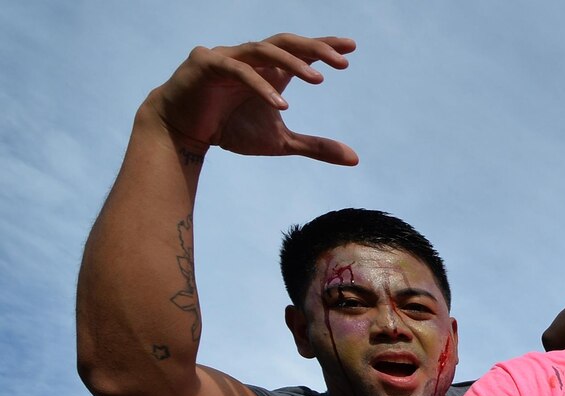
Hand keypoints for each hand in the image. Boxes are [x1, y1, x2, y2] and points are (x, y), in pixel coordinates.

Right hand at [150, 34, 357, 163]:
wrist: (182, 132)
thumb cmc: (230, 130)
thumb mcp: (281, 142)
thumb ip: (316, 147)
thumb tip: (355, 158)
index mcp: (269, 70)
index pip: (300, 51)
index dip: (324, 46)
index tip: (351, 47)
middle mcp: (250, 58)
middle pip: (285, 43)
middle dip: (315, 48)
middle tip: (342, 61)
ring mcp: (227, 56)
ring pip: (263, 50)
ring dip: (292, 63)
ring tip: (318, 79)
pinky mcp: (206, 63)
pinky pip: (238, 70)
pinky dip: (260, 85)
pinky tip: (281, 103)